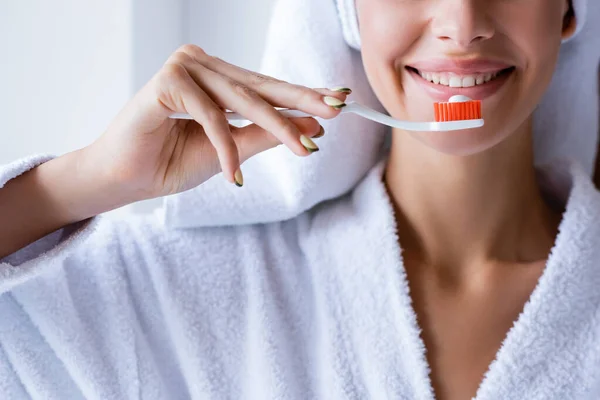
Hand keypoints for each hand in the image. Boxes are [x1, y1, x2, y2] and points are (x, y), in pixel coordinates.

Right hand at [83, 44, 350, 200]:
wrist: (123, 179)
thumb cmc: (170, 162)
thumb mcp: (230, 151)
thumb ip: (265, 136)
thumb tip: (310, 127)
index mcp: (215, 77)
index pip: (265, 86)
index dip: (302, 96)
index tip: (338, 102)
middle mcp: (201, 64)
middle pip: (260, 87)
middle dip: (301, 102)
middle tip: (336, 110)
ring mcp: (183, 68)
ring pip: (241, 100)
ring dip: (276, 126)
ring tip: (305, 149)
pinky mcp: (166, 82)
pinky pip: (209, 117)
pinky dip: (224, 146)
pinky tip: (233, 173)